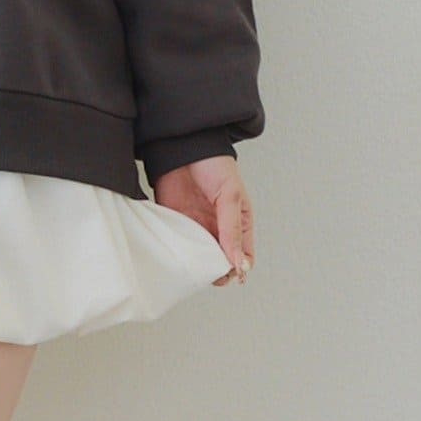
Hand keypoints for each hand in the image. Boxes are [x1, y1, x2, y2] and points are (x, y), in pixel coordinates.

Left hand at [152, 154, 253, 286]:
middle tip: (209, 272)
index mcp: (238, 223)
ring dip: (196, 265)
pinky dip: (178, 254)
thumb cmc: (214, 164)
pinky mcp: (176, 225)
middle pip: (221, 262)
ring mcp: (197, 228)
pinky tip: (178, 255)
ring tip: (193, 265)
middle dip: (217, 272)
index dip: (239, 268)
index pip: (244, 256)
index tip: (231, 273)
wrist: (183, 147)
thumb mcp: (230, 196)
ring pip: (199, 258)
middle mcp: (219, 229)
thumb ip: (232, 229)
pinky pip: (179, 246)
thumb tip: (238, 261)